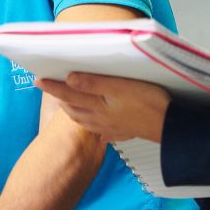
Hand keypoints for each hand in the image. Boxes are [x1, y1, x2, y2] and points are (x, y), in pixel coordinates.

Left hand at [35, 73, 170, 142]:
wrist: (172, 126)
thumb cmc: (149, 102)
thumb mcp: (122, 87)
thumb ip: (94, 83)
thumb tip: (69, 79)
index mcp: (98, 105)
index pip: (68, 94)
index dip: (52, 86)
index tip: (38, 79)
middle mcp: (100, 118)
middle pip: (73, 108)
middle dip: (59, 98)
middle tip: (49, 87)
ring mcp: (111, 127)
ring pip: (84, 119)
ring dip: (72, 109)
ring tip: (66, 101)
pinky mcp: (123, 131)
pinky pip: (100, 128)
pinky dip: (91, 122)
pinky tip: (95, 121)